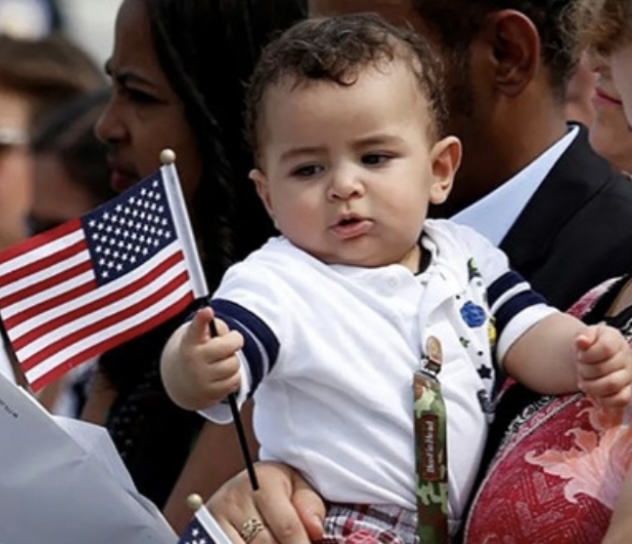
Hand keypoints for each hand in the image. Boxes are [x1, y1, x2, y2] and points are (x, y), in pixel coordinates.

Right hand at [161, 306, 243, 409]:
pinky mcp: (210, 393)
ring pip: (234, 365)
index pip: (196, 328)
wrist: (181, 381)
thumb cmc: (198, 350)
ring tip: (222, 361)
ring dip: (233, 361)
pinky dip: (233, 377)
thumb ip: (217, 329)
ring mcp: (201, 378)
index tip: (207, 311)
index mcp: (190, 341)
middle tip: (231, 342)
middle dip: (235, 342)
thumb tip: (229, 337)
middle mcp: (193, 359)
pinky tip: (222, 375)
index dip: (202, 319)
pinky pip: (235, 381)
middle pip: (229, 347)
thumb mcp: (202, 335)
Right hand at [207, 462, 325, 543]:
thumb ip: (310, 506)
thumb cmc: (277, 488)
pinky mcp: (203, 534)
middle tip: (297, 543)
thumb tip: (315, 530)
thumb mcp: (298, 486)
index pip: (288, 527)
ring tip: (275, 541)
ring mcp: (216, 519)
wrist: (243, 485)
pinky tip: (255, 543)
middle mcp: (235, 498)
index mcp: (263, 482)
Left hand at [576, 324, 631, 408]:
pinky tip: (593, 393)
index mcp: (616, 339)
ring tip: (584, 380)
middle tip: (580, 368)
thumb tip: (581, 341)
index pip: (606, 348)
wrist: (592, 358)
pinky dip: (603, 399)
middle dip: (584, 370)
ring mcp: (629, 375)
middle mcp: (627, 357)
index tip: (580, 355)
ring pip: (611, 385)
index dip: (587, 355)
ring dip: (590, 385)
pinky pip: (620, 400)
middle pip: (603, 369)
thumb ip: (583, 335)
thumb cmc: (588, 346)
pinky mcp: (627, 391)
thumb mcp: (583, 335)